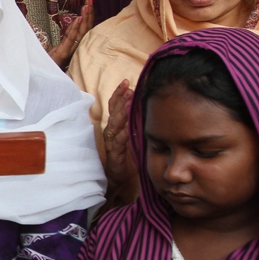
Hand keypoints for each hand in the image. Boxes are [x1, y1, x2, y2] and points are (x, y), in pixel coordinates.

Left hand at [48, 0, 92, 70]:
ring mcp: (69, 50)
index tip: (89, 5)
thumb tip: (66, 31)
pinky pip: (71, 39)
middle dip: (88, 14)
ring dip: (84, 18)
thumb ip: (62, 44)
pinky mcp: (63, 53)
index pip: (82, 29)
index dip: (87, 17)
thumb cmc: (48, 65)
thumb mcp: (54, 52)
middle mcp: (74, 47)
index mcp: (72, 46)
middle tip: (90, 0)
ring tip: (87, 5)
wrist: (41, 76)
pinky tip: (79, 18)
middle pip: (84, 28)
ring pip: (80, 32)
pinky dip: (75, 28)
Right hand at [103, 80, 136, 197]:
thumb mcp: (133, 135)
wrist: (118, 177)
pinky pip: (118, 143)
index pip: (114, 106)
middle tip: (128, 89)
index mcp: (115, 126)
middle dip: (120, 99)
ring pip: (114, 125)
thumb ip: (136, 123)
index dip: (119, 93)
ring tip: (127, 104)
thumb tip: (147, 107)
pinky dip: (123, 135)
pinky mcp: (115, 155)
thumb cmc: (127, 155)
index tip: (126, 81)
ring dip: (121, 114)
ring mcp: (112, 143)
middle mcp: (111, 132)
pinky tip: (128, 128)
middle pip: (113, 112)